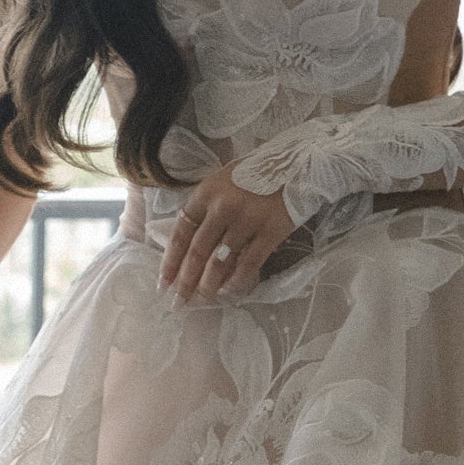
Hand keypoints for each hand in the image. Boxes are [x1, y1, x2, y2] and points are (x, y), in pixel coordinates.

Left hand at [159, 175, 295, 302]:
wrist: (298, 163)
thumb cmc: (256, 173)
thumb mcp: (223, 183)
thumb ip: (206, 209)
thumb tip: (190, 247)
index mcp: (206, 192)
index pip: (181, 232)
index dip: (171, 260)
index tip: (164, 282)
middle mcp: (223, 206)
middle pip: (198, 250)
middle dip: (186, 280)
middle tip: (179, 301)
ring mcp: (248, 219)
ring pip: (221, 260)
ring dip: (209, 283)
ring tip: (203, 298)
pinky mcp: (271, 231)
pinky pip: (249, 263)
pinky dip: (236, 281)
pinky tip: (228, 291)